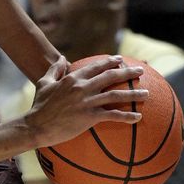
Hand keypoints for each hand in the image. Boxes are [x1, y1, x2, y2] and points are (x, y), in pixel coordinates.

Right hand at [25, 56, 146, 148]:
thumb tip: (63, 58)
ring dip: (133, 94)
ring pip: (116, 95)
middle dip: (127, 72)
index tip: (120, 60)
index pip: (96, 67)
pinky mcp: (90, 117)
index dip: (109, 62)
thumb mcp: (44, 83)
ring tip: (146, 93)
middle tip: (140, 70)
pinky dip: (127, 116)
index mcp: (73, 78)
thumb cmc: (39, 105)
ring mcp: (87, 102)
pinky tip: (138, 117)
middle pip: (110, 77)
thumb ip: (55, 69)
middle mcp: (82, 87)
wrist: (37, 125)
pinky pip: (113, 115)